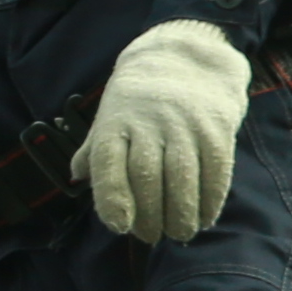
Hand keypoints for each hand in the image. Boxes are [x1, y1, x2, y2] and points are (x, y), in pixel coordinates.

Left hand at [74, 20, 250, 242]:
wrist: (187, 54)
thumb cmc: (140, 97)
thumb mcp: (110, 113)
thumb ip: (94, 148)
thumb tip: (76, 176)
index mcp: (115, 120)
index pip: (108, 162)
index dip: (112, 197)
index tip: (118, 226)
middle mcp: (148, 121)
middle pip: (147, 177)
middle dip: (149, 216)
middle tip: (151, 236)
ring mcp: (184, 123)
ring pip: (182, 178)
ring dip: (180, 214)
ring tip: (179, 233)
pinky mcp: (216, 127)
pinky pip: (215, 170)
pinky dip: (210, 200)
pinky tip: (204, 217)